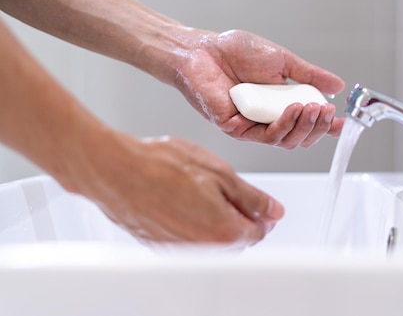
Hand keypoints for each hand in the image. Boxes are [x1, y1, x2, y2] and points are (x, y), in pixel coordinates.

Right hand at [68, 132, 284, 244]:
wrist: (115, 171)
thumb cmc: (163, 166)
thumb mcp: (220, 173)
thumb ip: (252, 198)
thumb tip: (273, 211)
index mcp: (224, 231)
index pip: (258, 231)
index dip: (261, 213)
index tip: (257, 202)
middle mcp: (204, 248)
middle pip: (235, 239)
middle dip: (238, 217)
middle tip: (226, 191)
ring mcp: (180, 250)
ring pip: (211, 239)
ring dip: (214, 220)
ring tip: (199, 190)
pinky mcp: (160, 246)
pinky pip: (188, 239)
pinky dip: (192, 223)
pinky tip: (181, 199)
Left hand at [172, 29, 345, 148]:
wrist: (203, 49)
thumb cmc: (236, 52)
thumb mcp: (282, 61)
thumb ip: (308, 76)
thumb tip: (337, 85)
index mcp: (279, 105)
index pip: (307, 123)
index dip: (326, 126)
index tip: (343, 122)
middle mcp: (267, 120)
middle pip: (299, 137)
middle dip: (317, 127)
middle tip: (327, 111)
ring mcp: (251, 126)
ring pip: (285, 140)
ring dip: (304, 126)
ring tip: (314, 109)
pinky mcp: (235, 129)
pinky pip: (265, 135)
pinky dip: (284, 124)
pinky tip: (294, 109)